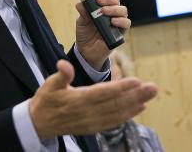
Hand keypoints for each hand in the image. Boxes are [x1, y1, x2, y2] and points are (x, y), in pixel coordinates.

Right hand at [29, 60, 156, 140]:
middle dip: (136, 95)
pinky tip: (140, 107)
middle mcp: (88, 112)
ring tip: (151, 94)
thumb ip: (61, 75)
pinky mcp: (94, 127)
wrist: (39, 124)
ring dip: (136, 104)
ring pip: (118, 113)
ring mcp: (92, 122)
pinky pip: (114, 121)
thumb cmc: (46, 100)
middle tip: (153, 87)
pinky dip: (128, 115)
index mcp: (78, 99)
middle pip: (115, 103)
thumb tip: (64, 64)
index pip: (103, 92)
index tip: (136, 81)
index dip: (120, 88)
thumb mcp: (49, 84)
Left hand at [75, 0, 130, 69]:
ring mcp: (117, 21)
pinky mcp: (120, 32)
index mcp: (101, 7)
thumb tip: (80, 4)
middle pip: (116, 0)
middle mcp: (111, 12)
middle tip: (99, 1)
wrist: (86, 52)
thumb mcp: (81, 23)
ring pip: (123, 10)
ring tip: (104, 12)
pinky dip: (121, 21)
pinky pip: (126, 24)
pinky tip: (113, 22)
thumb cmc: (85, 34)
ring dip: (114, 9)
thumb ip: (83, 13)